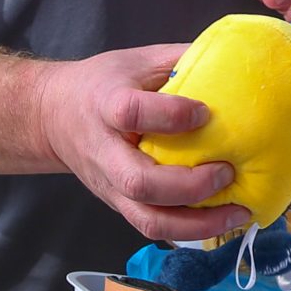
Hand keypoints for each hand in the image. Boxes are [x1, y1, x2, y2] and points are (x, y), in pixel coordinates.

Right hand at [34, 44, 252, 241]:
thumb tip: (233, 59)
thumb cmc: (103, 84)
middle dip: (189, 185)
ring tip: (237, 211)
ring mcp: (110, 186)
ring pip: (147, 219)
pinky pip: (153, 228)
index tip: (204, 112)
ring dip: (197, 223)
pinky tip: (221, 222)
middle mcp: (105, 152)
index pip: (131, 114)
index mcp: (106, 105)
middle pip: (139, 182)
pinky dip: (190, 231)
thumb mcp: (137, 61)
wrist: (53, 116)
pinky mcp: (119, 205)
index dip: (169, 116)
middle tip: (227, 171)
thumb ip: (180, 60)